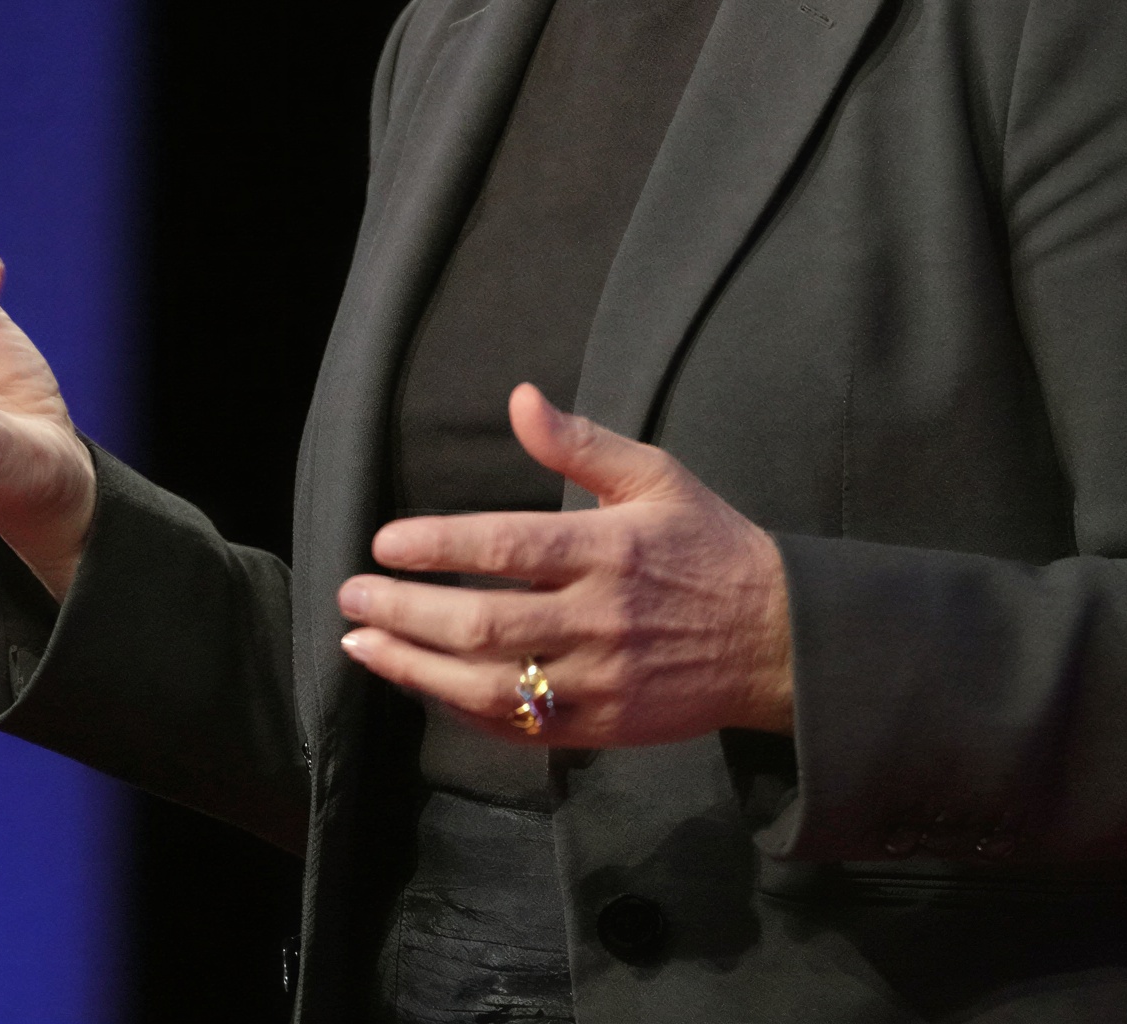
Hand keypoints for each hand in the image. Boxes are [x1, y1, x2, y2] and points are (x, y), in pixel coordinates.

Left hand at [337, 383, 792, 744]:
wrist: (775, 640)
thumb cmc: (707, 544)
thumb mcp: (655, 476)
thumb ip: (580, 443)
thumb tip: (519, 398)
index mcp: (609, 549)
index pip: (506, 547)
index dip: (438, 546)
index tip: (385, 543)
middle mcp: (599, 618)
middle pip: (484, 623)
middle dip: (405, 613)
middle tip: (351, 596)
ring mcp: (600, 680)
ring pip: (491, 686)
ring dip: (415, 670)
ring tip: (362, 648)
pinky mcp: (603, 727)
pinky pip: (521, 729)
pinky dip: (463, 711)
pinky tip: (424, 687)